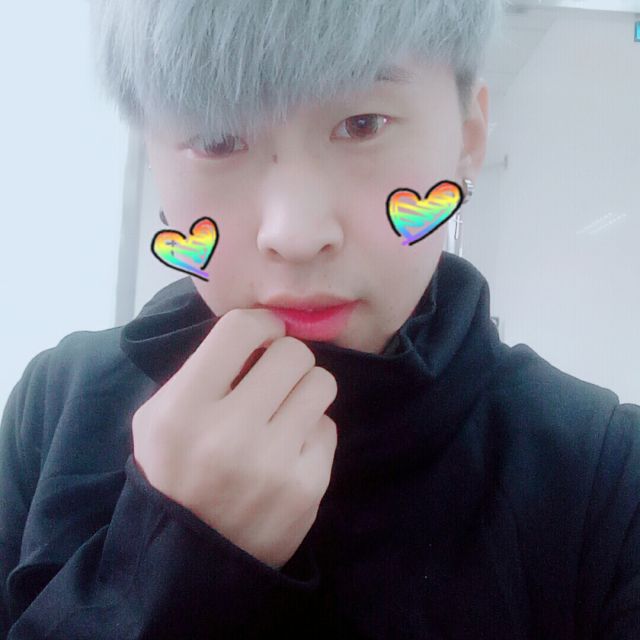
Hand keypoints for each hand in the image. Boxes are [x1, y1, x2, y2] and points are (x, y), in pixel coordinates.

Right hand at [131, 308, 337, 569]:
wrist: (192, 559)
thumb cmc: (174, 474)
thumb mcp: (160, 418)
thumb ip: (204, 370)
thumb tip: (263, 331)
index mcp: (182, 410)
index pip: (241, 329)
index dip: (259, 324)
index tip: (263, 337)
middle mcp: (229, 434)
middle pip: (293, 352)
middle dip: (285, 359)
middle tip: (273, 378)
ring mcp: (273, 463)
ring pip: (321, 383)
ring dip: (303, 391)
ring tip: (282, 412)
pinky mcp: (307, 487)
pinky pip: (328, 426)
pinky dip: (310, 432)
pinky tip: (288, 451)